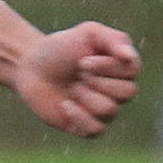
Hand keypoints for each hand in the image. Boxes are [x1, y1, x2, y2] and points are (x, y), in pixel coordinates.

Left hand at [11, 21, 138, 138]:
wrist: (29, 67)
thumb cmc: (60, 48)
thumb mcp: (87, 33)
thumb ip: (113, 39)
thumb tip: (129, 57)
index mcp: (122, 69)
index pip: (133, 71)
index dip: (107, 67)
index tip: (82, 60)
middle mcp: (117, 91)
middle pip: (128, 93)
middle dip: (97, 81)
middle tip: (78, 72)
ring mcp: (103, 110)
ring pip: (109, 110)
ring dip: (85, 96)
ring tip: (72, 87)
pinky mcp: (86, 126)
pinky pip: (96, 130)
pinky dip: (79, 117)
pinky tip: (65, 105)